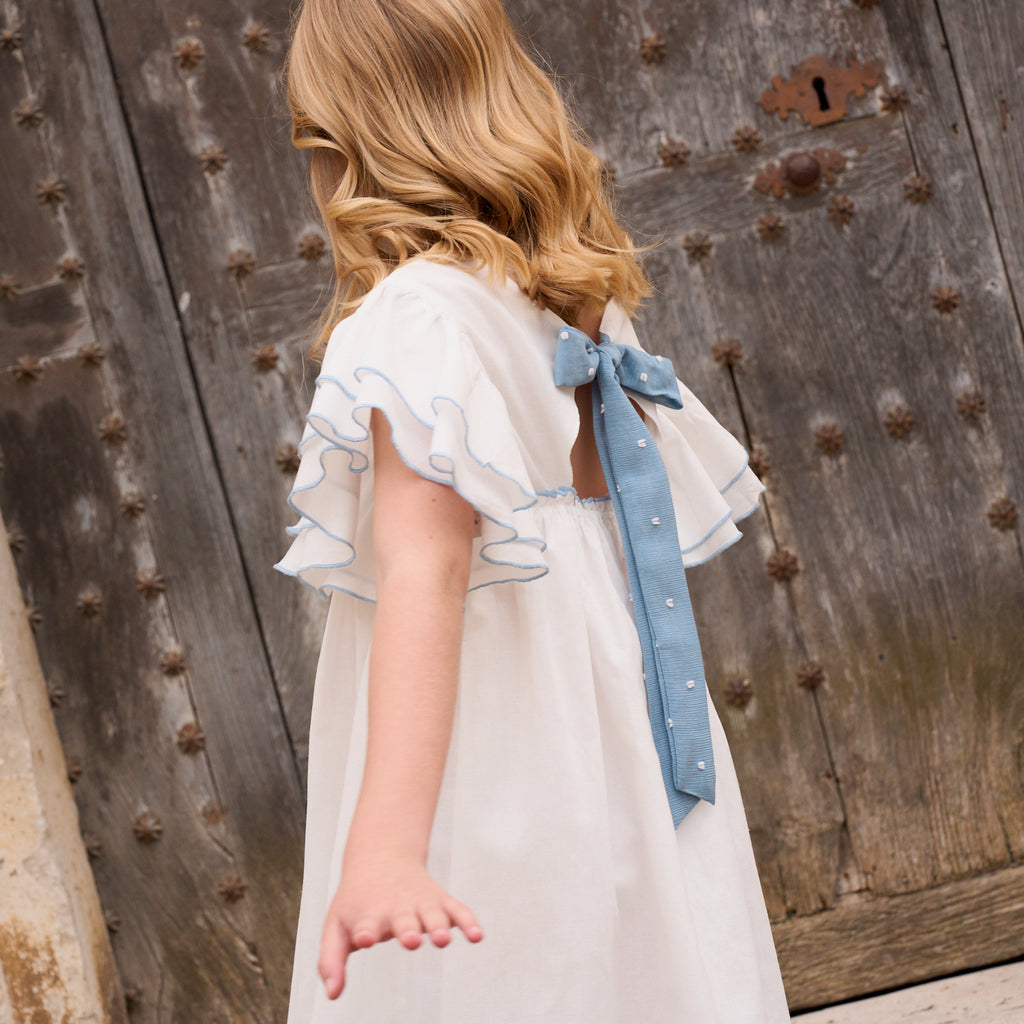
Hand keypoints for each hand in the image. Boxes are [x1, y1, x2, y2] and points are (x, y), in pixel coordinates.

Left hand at [318, 853, 483, 999]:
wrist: (381, 856)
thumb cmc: (357, 900)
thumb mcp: (336, 925)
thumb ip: (330, 959)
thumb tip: (332, 994)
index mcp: (369, 914)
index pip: (365, 924)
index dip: (365, 931)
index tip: (364, 938)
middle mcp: (397, 907)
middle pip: (403, 920)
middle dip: (408, 930)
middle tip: (410, 940)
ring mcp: (420, 902)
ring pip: (432, 914)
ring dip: (438, 925)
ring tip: (442, 939)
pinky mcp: (440, 900)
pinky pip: (457, 909)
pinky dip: (468, 921)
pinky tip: (477, 935)